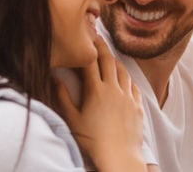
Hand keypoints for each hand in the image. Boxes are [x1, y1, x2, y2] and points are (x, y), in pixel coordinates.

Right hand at [56, 35, 144, 170]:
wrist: (118, 157)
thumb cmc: (92, 142)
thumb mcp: (72, 120)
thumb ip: (62, 97)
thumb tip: (55, 78)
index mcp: (96, 91)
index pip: (90, 61)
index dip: (86, 47)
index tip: (83, 36)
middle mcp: (113, 89)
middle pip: (108, 61)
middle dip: (102, 47)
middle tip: (97, 37)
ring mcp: (127, 97)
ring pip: (123, 71)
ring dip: (116, 61)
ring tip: (110, 56)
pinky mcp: (137, 106)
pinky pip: (133, 86)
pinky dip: (128, 78)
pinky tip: (125, 78)